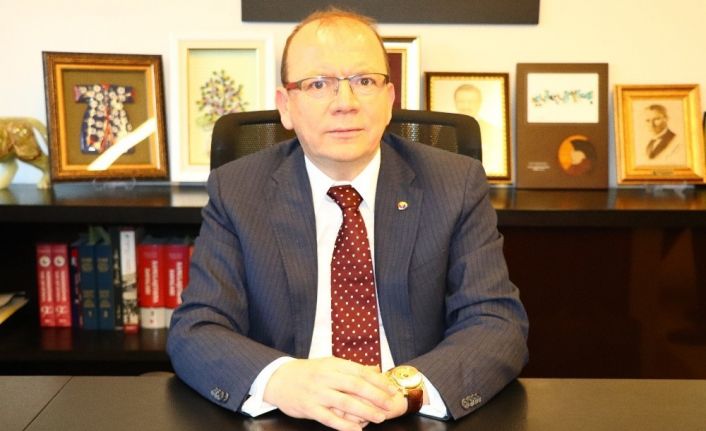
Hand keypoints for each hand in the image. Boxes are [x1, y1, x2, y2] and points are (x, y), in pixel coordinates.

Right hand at [263, 357, 399, 430]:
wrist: (278, 379)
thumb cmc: (308, 373)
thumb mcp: (329, 364)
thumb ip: (351, 369)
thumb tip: (375, 371)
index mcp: (333, 364)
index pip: (360, 371)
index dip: (378, 382)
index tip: (392, 390)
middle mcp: (326, 377)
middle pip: (356, 386)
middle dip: (376, 396)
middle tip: (389, 406)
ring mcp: (317, 393)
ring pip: (345, 402)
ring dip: (365, 411)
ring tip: (379, 418)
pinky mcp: (309, 408)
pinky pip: (330, 418)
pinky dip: (345, 425)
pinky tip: (357, 430)